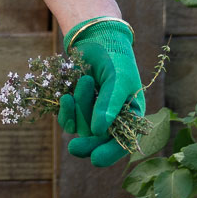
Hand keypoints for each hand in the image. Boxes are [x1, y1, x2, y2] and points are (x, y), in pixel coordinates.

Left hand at [57, 17, 141, 166]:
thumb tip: (98, 131)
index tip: (96, 159)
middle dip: (87, 144)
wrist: (96, 38)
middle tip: (74, 149)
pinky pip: (69, 121)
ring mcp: (94, 115)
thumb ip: (109, 104)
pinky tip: (65, 97)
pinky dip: (66, 111)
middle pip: (100, 142)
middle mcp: (113, 119)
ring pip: (82, 127)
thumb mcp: (117, 80)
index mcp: (131, 116)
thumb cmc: (115, 58)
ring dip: (80, 108)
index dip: (111, 152)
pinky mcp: (77, 108)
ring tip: (85, 81)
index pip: (124, 142)